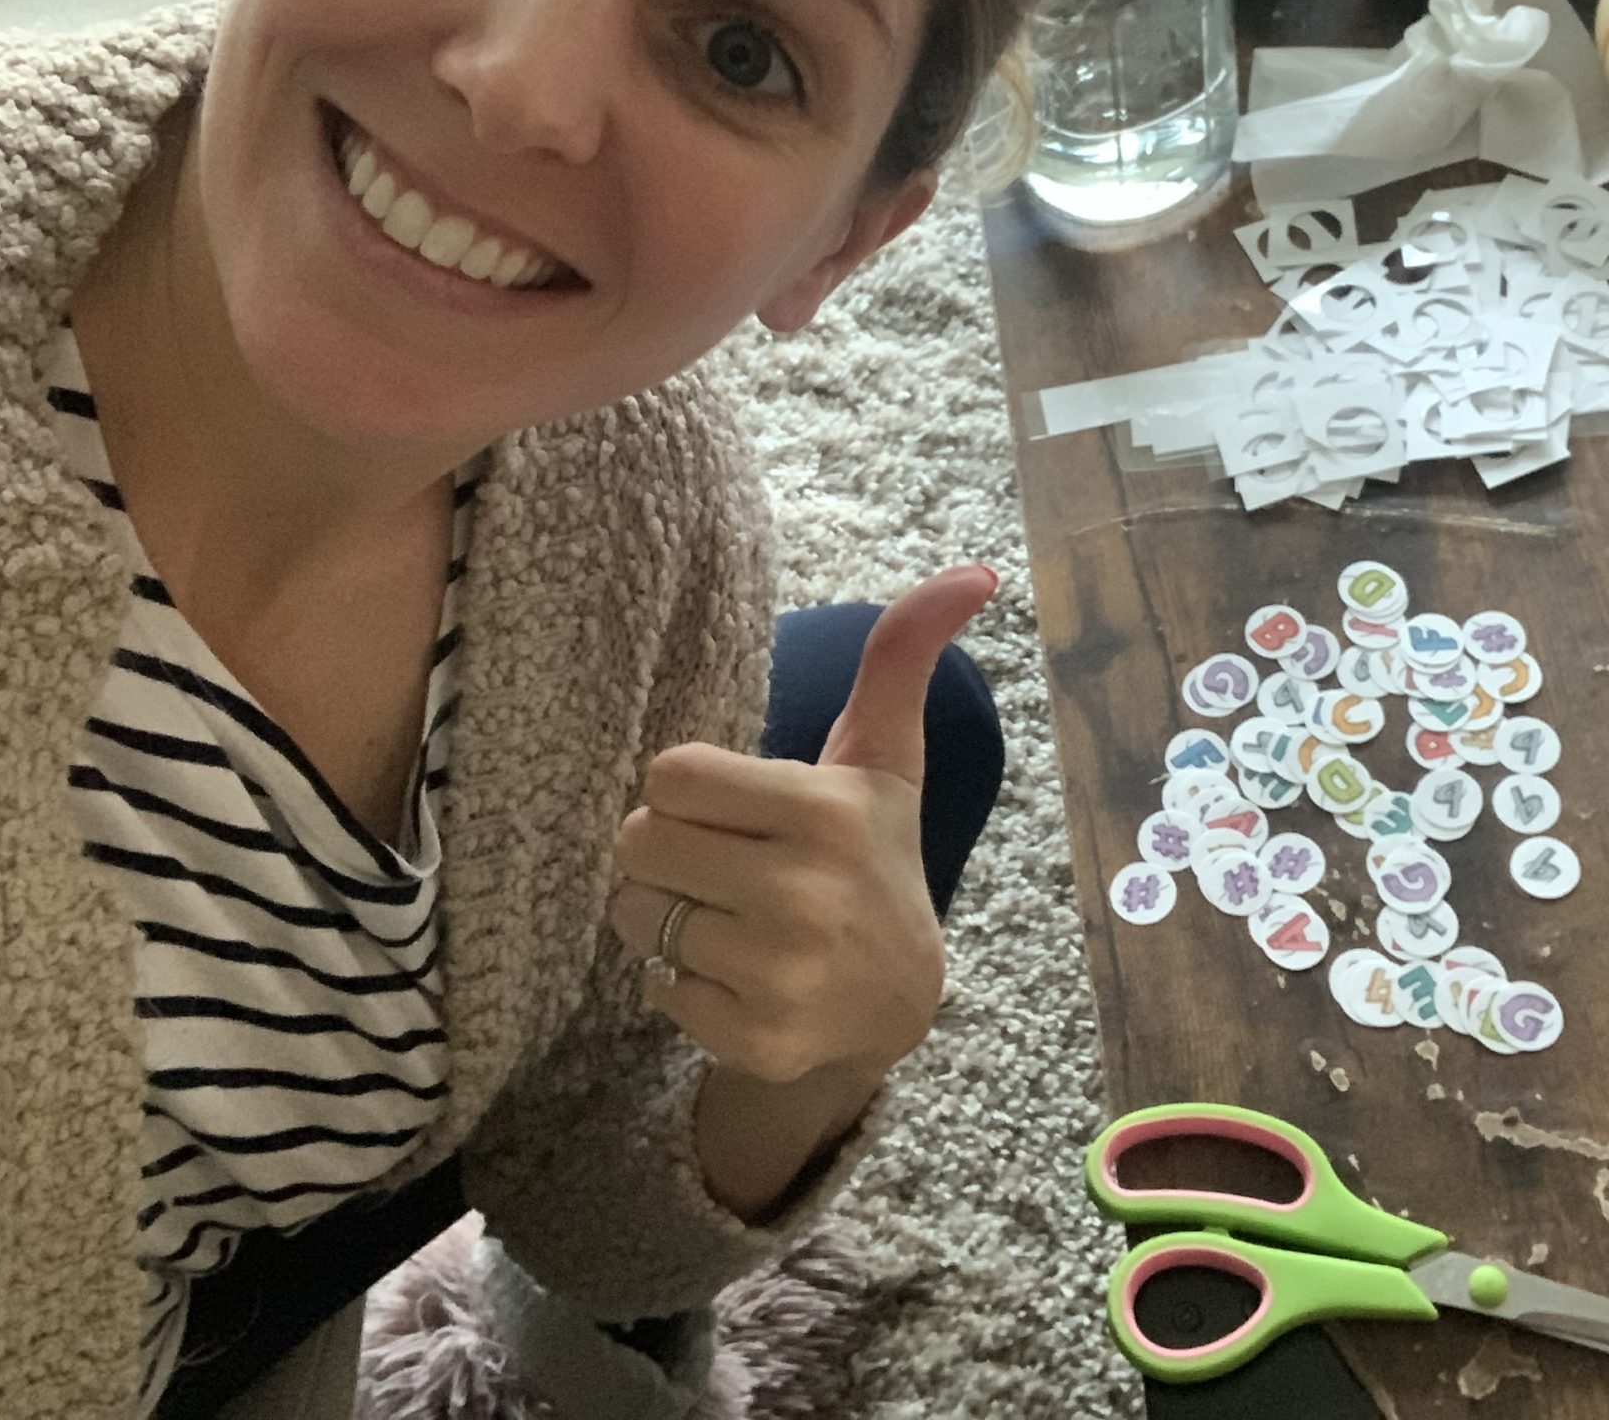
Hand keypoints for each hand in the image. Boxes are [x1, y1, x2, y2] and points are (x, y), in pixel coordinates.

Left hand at [610, 564, 998, 1088]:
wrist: (894, 1003)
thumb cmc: (869, 855)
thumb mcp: (882, 757)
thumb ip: (901, 656)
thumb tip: (973, 570)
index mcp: (825, 814)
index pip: (668, 775)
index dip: (690, 789)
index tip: (735, 808)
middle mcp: (803, 896)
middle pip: (638, 841)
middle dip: (668, 849)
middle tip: (725, 863)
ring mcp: (780, 975)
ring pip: (636, 914)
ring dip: (665, 914)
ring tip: (728, 918)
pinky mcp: (755, 1038)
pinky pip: (653, 987)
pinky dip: (679, 982)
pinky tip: (736, 973)